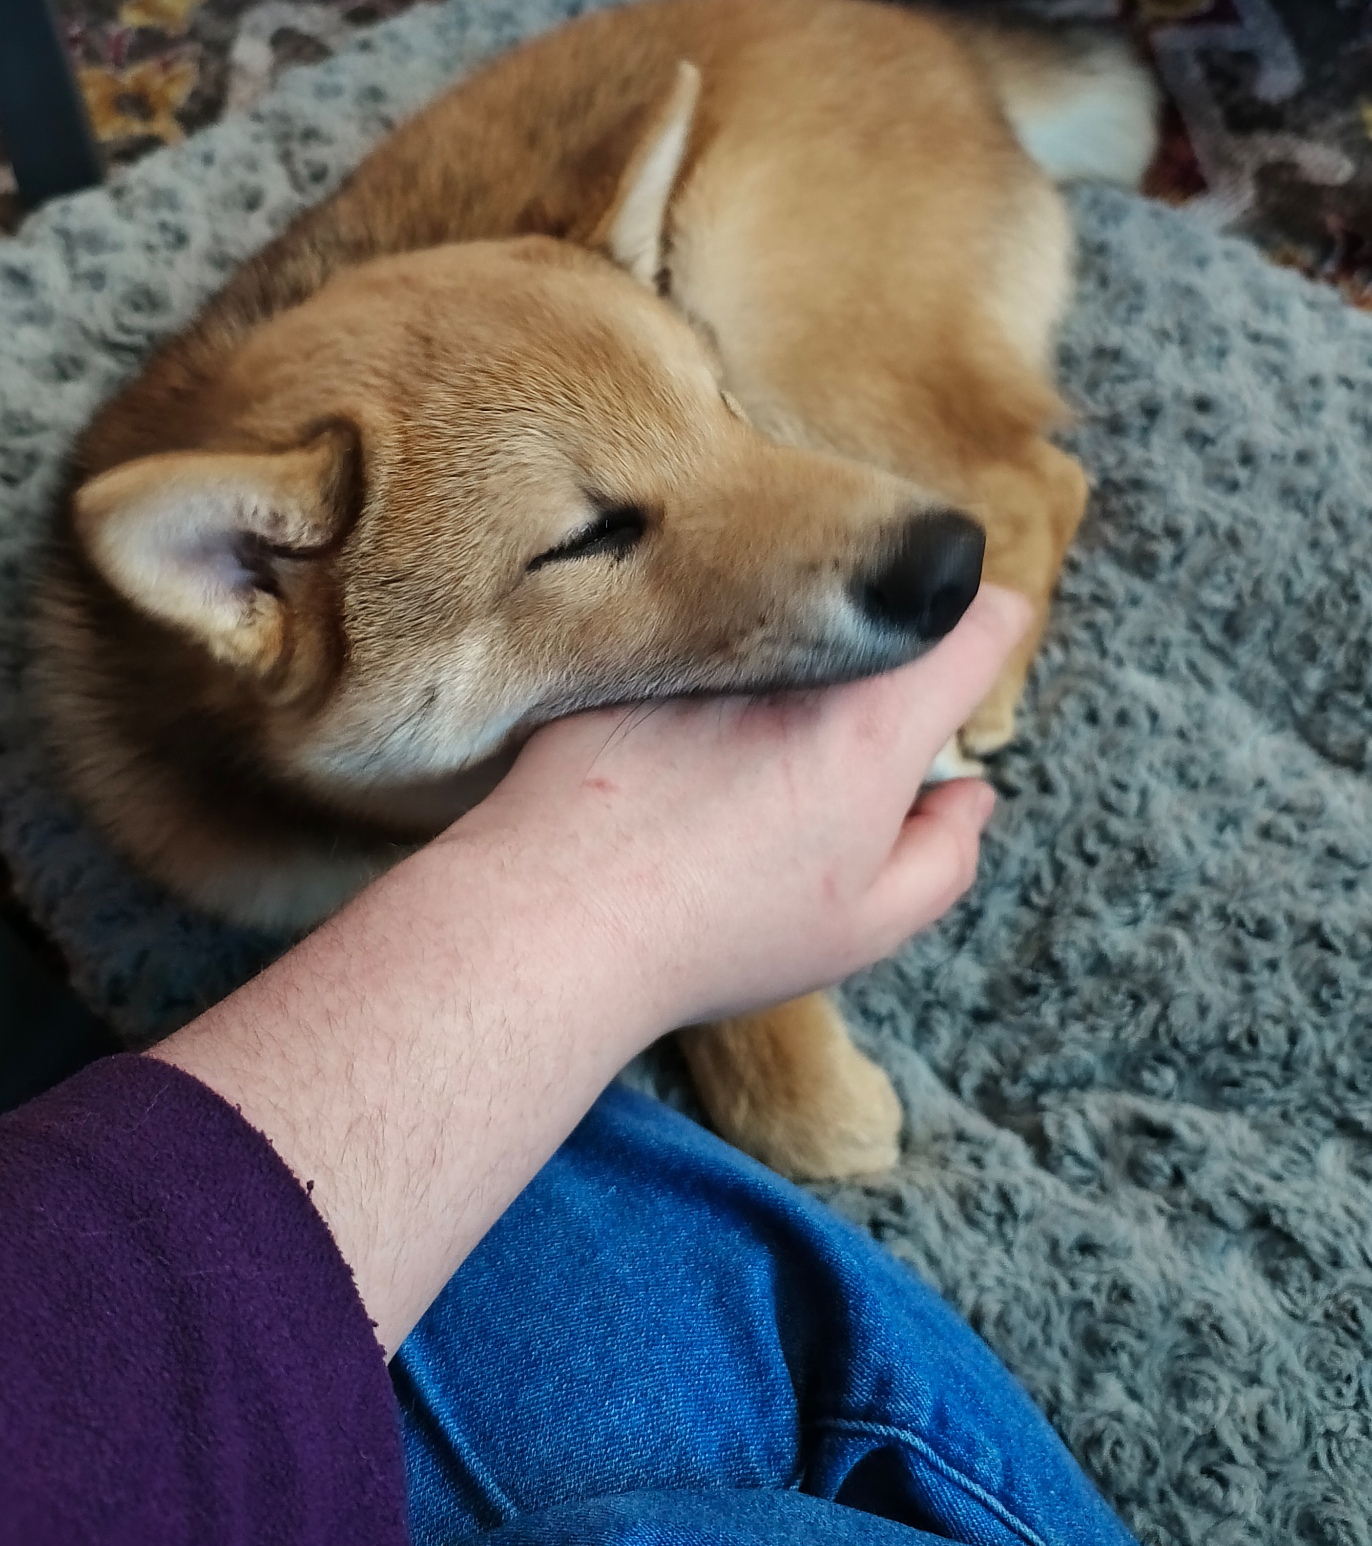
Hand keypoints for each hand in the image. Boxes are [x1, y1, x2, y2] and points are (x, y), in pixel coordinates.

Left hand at [155, 583, 1029, 1344]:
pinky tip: (677, 750)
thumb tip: (968, 797)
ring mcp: (714, 646)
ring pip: (788, 619)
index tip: (969, 659)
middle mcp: (799, 663)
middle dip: (895, 653)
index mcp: (874, 724)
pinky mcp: (638, 652)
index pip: (978, 624)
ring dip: (797, 660)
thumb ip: (947, 853)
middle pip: (881, 614)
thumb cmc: (718, 931)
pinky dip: (710, 675)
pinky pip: (702, 638)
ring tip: (758, 746)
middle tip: (867, 725)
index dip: (988, 633)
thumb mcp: (867, 926)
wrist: (557, 914)